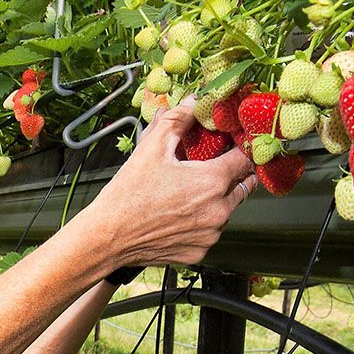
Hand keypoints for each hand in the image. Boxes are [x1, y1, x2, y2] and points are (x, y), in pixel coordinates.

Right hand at [81, 97, 256, 267]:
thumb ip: (178, 119)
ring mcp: (210, 235)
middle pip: (243, 186)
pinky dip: (203, 222)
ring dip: (218, 199)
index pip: (245, 160)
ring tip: (192, 191)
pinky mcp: (200, 252)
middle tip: (219, 166)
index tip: (236, 145)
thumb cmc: (128, 193)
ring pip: (227, 210)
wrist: (108, 236)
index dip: (242, 149)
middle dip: (234, 175)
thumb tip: (195, 101)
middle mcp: (218, 211)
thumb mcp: (152, 147)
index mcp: (212, 182)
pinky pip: (210, 232)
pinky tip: (182, 214)